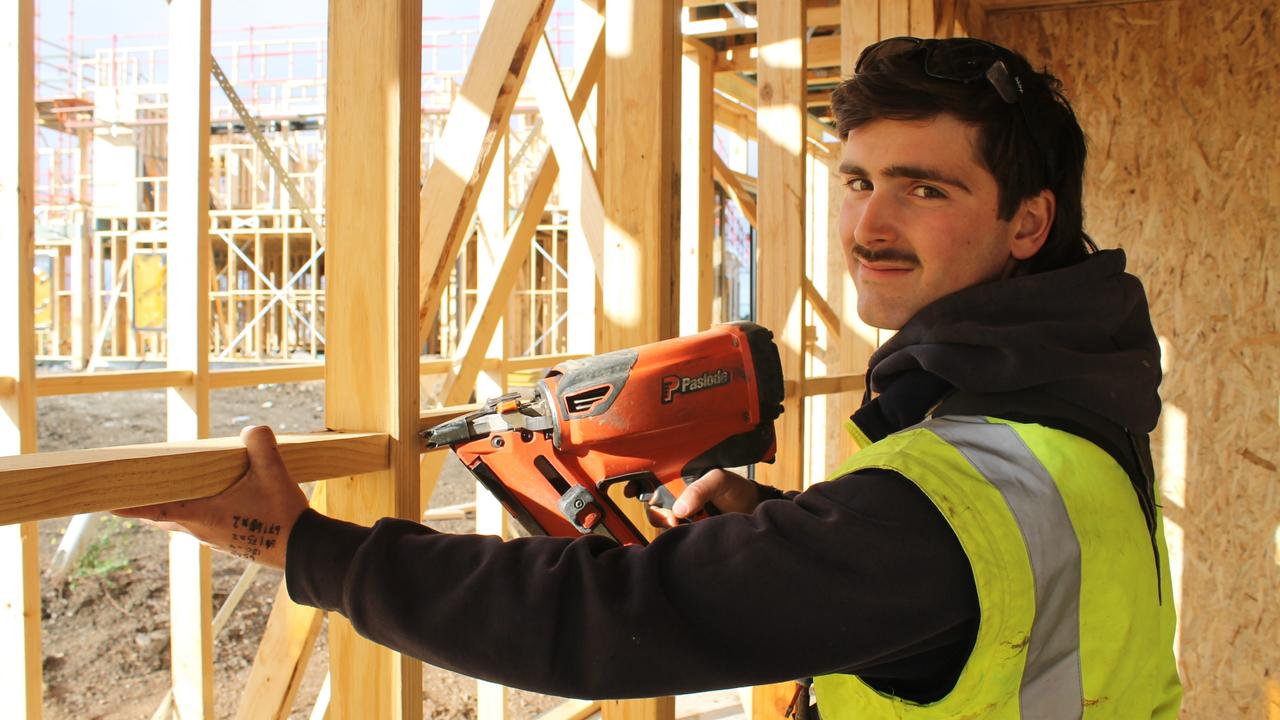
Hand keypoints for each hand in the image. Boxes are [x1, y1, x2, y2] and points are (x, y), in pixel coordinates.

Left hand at [115, 425, 308, 568]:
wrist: (304, 551)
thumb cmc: (282, 515)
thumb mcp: (274, 472)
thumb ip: (260, 444)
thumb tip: (253, 429)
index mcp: (201, 515)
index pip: (154, 508)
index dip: (128, 505)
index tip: (105, 504)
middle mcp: (201, 530)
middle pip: (163, 518)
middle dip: (147, 507)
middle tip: (136, 493)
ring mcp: (215, 540)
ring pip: (182, 524)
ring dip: (174, 510)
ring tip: (175, 491)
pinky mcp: (230, 543)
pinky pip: (202, 527)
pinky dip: (196, 514)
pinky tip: (214, 502)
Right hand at [645, 468, 761, 527]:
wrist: (754, 512)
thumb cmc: (737, 490)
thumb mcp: (719, 480)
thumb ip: (699, 488)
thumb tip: (679, 509)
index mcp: (680, 479)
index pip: (651, 479)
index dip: (637, 484)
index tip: (632, 491)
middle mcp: (678, 497)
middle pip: (652, 505)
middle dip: (656, 511)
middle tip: (672, 517)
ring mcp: (682, 516)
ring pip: (660, 522)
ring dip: (668, 524)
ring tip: (684, 524)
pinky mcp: (688, 534)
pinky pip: (672, 537)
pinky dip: (675, 537)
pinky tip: (687, 533)